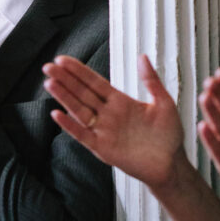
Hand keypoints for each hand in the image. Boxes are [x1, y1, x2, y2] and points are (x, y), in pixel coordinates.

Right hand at [43, 54, 186, 193]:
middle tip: (47, 67)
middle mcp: (108, 114)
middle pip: (81, 93)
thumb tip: (142, 56)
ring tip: (49, 83)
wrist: (171, 164)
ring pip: (78, 110)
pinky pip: (83, 135)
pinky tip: (57, 114)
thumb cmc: (169, 135)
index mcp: (120, 101)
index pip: (94, 82)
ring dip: (64, 97)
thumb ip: (151, 80)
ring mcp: (104, 131)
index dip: (78, 71)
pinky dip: (70, 126)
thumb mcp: (163, 103)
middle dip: (65, 79)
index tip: (62, 59)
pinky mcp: (102, 148)